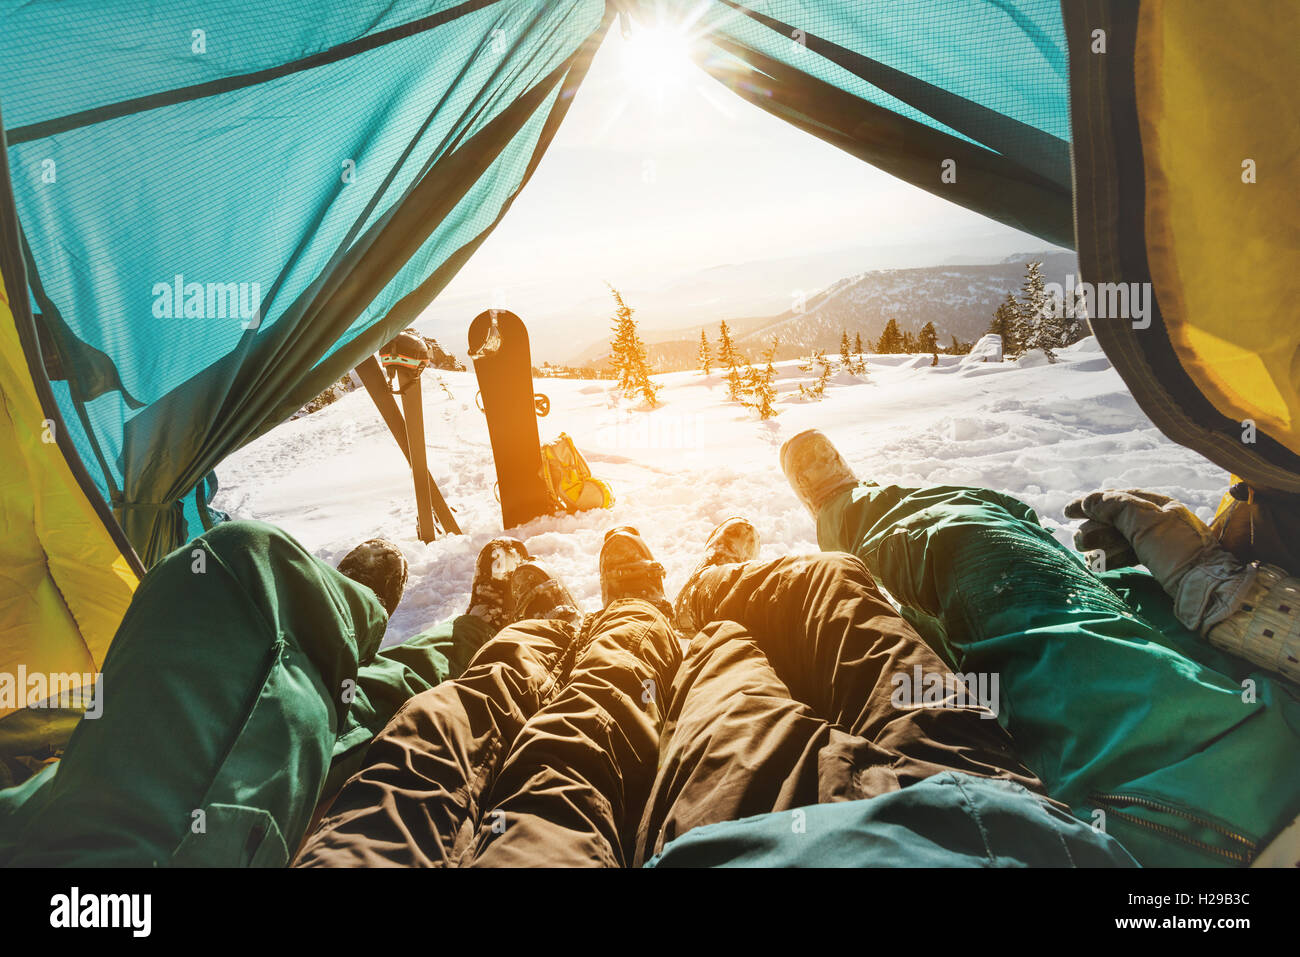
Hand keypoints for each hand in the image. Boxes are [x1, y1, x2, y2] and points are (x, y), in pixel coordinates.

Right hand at [1064, 489, 1250, 632]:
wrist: (1208, 588)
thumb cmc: (1178, 552)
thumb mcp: (1146, 522)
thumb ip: (1116, 507)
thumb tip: (1090, 501)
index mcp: (1159, 505)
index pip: (1119, 497)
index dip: (1091, 502)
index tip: (1068, 512)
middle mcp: (1159, 521)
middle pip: (1116, 519)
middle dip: (1095, 528)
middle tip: (1081, 542)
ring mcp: (1159, 543)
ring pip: (1120, 538)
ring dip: (1101, 544)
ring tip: (1088, 555)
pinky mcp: (1158, 563)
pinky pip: (1129, 554)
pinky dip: (1113, 557)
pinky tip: (1102, 564)